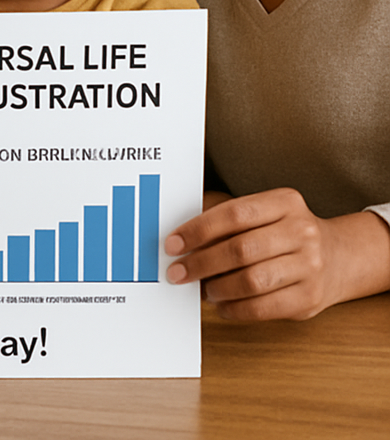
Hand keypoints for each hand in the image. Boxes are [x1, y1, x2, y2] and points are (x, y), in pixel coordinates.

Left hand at [164, 188, 389, 320]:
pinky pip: (263, 308)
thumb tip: (179, 239)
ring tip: (202, 289)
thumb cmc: (282, 232)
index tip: (172, 244)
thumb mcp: (263, 213)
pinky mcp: (310, 298)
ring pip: (251, 281)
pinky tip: (221, 305)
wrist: (338, 257)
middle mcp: (302, 231)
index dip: (198, 229)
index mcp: (285, 202)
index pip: (234, 214)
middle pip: (240, 249)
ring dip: (217, 288)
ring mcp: (311, 266)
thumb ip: (225, 218)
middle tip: (177, 272)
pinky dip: (235, 309)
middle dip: (201, 262)